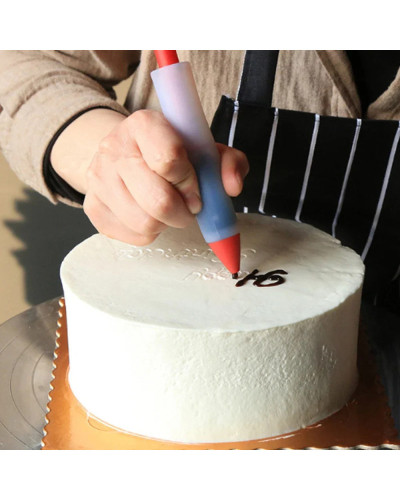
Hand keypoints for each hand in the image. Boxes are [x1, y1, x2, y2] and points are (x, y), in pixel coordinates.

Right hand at [55, 108, 248, 245]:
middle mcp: (114, 148)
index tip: (196, 189)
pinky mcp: (93, 207)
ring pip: (146, 224)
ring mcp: (99, 179)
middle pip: (158, 201)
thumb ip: (228, 162)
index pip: (170, 160)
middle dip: (183, 213)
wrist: (122, 154)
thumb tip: (232, 186)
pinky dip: (150, 232)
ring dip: (167, 224)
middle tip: (188, 207)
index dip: (190, 183)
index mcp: (144, 124)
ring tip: (168, 209)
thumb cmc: (168, 152)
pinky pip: (133, 236)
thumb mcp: (203, 149)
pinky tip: (149, 214)